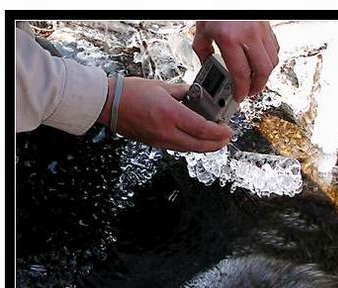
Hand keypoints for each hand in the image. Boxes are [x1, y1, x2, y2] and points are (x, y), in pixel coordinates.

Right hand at [98, 77, 232, 151]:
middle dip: (217, 144)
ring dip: (206, 147)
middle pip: (199, 145)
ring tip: (215, 140)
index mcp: (170, 114)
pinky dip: (192, 145)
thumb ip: (184, 92)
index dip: (219, 133)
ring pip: (190, 149)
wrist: (108, 104)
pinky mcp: (155, 144)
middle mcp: (166, 131)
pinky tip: (197, 140)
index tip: (228, 130)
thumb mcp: (162, 87)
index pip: (202, 129)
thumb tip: (198, 96)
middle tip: (226, 138)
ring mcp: (160, 140)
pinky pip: (179, 148)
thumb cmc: (131, 92)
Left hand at [193, 21, 279, 102]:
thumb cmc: (214, 8)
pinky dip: (269, 60)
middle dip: (257, 87)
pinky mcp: (267, 26)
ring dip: (264, 75)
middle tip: (250, 92)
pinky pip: (274, 48)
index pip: (241, 74)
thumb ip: (203, 52)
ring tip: (255, 79)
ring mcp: (260, 30)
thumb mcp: (202, 31)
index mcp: (230, 39)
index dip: (242, 90)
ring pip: (272, 62)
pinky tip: (259, 62)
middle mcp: (248, 35)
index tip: (239, 96)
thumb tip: (208, 67)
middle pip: (262, 71)